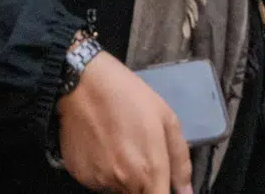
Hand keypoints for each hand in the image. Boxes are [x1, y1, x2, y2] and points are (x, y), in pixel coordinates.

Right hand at [57, 51, 192, 193]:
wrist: (82, 82)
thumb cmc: (128, 96)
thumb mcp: (167, 120)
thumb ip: (180, 161)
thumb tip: (186, 191)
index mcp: (149, 172)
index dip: (161, 193)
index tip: (160, 183)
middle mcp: (123, 182)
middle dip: (142, 182)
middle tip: (137, 151)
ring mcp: (98, 179)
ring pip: (116, 188)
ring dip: (121, 175)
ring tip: (117, 144)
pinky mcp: (79, 173)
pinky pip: (96, 180)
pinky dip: (101, 168)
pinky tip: (100, 144)